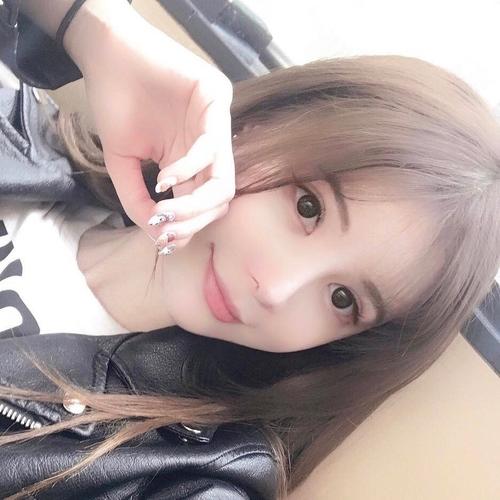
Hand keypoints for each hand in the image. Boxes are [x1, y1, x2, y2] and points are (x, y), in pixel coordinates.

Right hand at [65, 1, 235, 248]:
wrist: (107, 56)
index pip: (201, 205)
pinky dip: (189, 170)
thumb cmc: (115, 106)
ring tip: (163, 211)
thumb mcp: (121, 164)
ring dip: (194, 206)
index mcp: (190, 164)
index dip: (186, 228)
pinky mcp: (216, 100)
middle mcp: (208, 150)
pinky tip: (164, 178)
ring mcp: (216, 126)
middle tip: (165, 229)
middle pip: (219, 200)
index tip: (162, 240)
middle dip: (192, 222)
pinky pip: (212, 147)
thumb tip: (158, 237)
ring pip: (223, 182)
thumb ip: (137, 200)